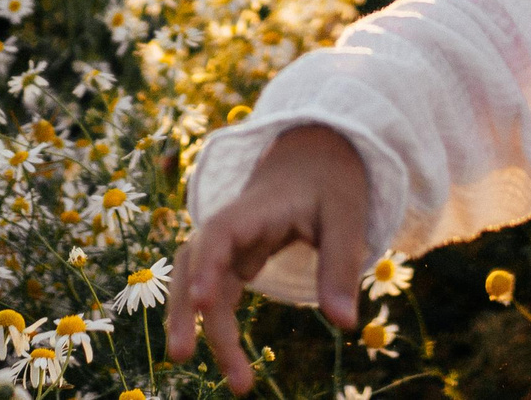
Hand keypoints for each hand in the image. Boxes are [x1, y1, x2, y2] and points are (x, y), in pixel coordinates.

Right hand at [167, 123, 368, 392]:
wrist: (315, 153)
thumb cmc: (331, 182)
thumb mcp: (347, 217)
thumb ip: (341, 267)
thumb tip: (344, 325)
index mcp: (257, 207)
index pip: (219, 233)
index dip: (206, 264)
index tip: (202, 301)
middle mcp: (232, 225)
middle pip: (195, 263)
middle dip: (185, 309)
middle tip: (182, 357)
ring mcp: (229, 242)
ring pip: (199, 282)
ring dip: (198, 325)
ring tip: (231, 378)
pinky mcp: (234, 257)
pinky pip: (216, 291)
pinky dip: (218, 323)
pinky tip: (232, 359)